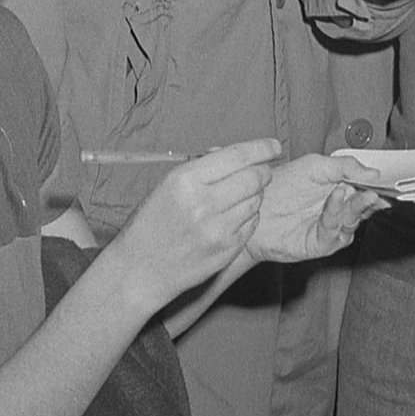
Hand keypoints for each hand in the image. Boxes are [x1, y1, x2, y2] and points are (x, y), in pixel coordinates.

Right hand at [111, 140, 280, 314]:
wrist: (140, 269)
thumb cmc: (152, 223)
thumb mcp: (168, 185)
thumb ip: (204, 168)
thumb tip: (239, 154)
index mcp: (186, 181)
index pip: (238, 156)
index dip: (262, 148)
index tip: (274, 146)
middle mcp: (203, 204)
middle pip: (255, 178)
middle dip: (263, 172)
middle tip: (260, 172)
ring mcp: (217, 230)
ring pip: (257, 201)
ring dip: (255, 195)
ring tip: (236, 198)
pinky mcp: (227, 250)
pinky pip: (252, 224)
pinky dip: (249, 216)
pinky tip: (231, 218)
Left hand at [247, 154, 385, 261]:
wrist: (254, 208)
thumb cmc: (280, 185)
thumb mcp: (315, 165)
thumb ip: (345, 166)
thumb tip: (373, 172)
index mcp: (342, 188)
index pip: (368, 188)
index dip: (380, 185)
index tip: (390, 179)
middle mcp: (339, 209)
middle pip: (366, 206)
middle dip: (374, 196)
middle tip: (380, 188)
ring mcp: (331, 227)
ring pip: (355, 220)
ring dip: (358, 205)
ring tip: (360, 192)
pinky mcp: (321, 243)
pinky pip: (336, 231)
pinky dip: (337, 213)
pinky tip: (335, 198)